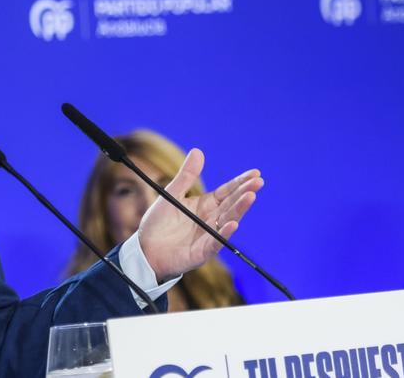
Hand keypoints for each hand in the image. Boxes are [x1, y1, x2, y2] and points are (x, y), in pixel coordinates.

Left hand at [136, 148, 262, 281]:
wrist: (145, 249)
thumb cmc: (159, 223)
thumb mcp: (171, 194)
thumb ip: (186, 176)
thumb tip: (198, 151)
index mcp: (205, 205)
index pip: (227, 192)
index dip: (240, 183)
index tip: (255, 173)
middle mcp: (211, 220)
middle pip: (231, 204)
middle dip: (244, 193)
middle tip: (258, 182)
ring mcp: (209, 236)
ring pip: (228, 221)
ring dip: (239, 209)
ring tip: (250, 197)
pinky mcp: (201, 252)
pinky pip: (215, 242)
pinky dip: (224, 233)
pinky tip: (233, 224)